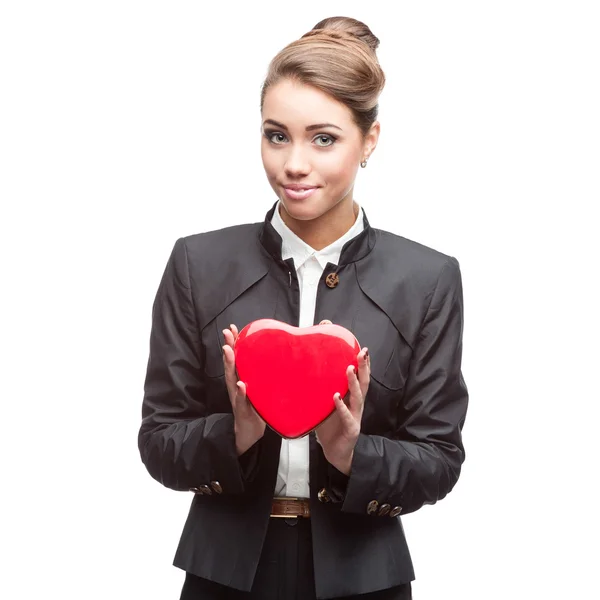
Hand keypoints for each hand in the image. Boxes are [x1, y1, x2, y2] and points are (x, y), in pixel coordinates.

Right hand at [222, 324, 265, 455]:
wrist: (250, 431)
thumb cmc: (256, 406)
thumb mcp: (259, 386)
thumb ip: (261, 373)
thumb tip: (277, 355)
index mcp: (241, 378)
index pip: (236, 357)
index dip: (233, 342)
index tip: (232, 328)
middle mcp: (236, 385)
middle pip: (230, 364)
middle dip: (228, 348)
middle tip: (227, 335)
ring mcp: (237, 397)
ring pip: (231, 379)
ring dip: (230, 364)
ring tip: (228, 351)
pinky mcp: (242, 409)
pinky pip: (241, 400)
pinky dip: (241, 392)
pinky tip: (241, 385)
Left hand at [314, 320, 369, 474]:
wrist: (335, 452)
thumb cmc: (330, 425)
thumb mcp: (325, 403)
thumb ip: (321, 387)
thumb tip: (305, 368)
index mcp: (352, 396)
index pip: (360, 376)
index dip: (362, 362)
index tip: (360, 347)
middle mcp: (356, 404)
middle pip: (364, 382)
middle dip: (364, 367)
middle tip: (361, 352)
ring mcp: (355, 416)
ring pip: (358, 397)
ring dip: (353, 382)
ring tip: (348, 369)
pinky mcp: (351, 429)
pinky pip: (347, 417)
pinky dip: (341, 407)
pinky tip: (335, 397)